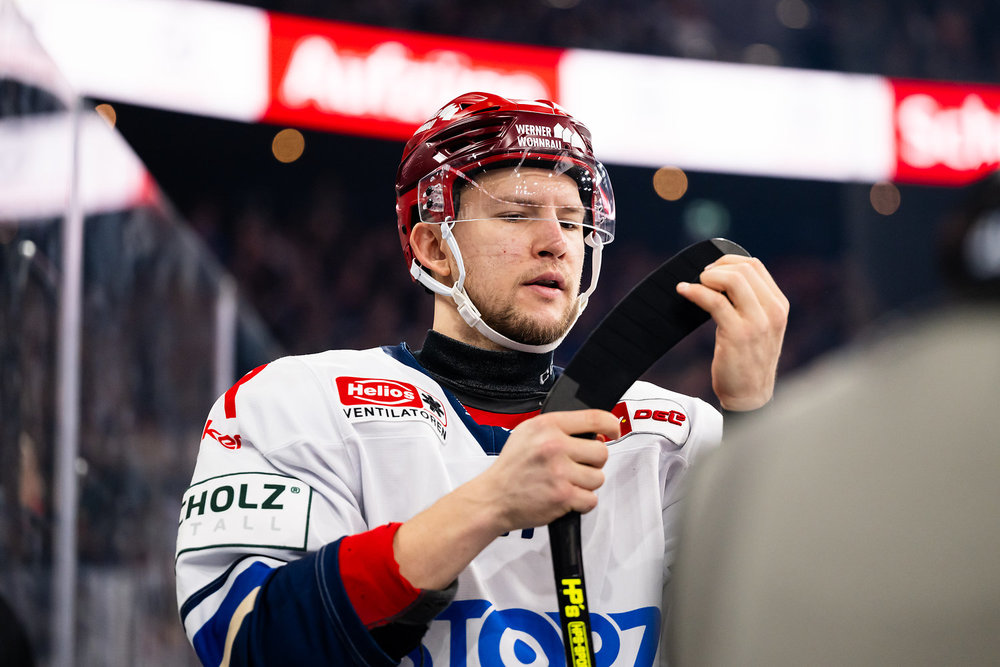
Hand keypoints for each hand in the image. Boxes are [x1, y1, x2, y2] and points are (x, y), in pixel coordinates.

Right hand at [477, 410, 619, 534]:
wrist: (493, 498)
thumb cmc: (511, 468)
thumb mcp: (527, 433)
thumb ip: (558, 429)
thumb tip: (594, 432)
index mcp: (547, 426)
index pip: (594, 418)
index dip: (611, 424)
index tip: (613, 431)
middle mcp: (553, 446)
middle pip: (601, 452)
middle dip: (593, 462)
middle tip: (577, 466)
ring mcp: (559, 472)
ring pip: (598, 478)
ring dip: (587, 483)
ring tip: (566, 482)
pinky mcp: (563, 496)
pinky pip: (591, 499)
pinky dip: (581, 502)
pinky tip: (565, 496)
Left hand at [677, 254, 788, 410]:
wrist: (750, 396)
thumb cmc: (749, 361)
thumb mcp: (760, 327)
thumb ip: (751, 304)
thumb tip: (722, 277)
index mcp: (779, 306)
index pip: (755, 266)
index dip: (728, 262)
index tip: (711, 270)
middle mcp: (773, 312)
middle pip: (744, 269)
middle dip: (716, 268)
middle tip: (700, 279)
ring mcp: (757, 323)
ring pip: (732, 280)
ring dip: (707, 278)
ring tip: (694, 285)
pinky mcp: (738, 334)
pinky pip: (714, 301)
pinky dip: (695, 292)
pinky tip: (684, 292)